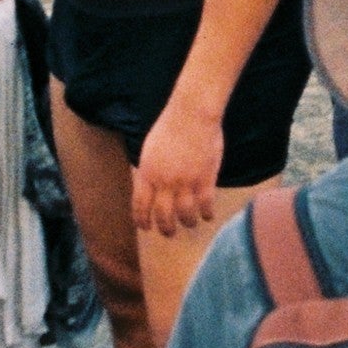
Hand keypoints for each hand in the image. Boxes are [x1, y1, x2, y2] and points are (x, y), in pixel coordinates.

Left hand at [134, 93, 228, 235]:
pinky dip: (206, 213)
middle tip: (169, 233)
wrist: (192, 115)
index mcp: (147, 173)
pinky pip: (205, 204)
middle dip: (165, 228)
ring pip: (185, 214)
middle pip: (163, 215)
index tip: (145, 228)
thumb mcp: (150, 150)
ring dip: (187, 222)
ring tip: (190, 223)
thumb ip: (149, 171)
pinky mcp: (205, 179)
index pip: (141, 205)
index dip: (142, 220)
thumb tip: (150, 189)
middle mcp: (165, 182)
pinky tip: (207, 216)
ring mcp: (186, 182)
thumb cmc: (170, 127)